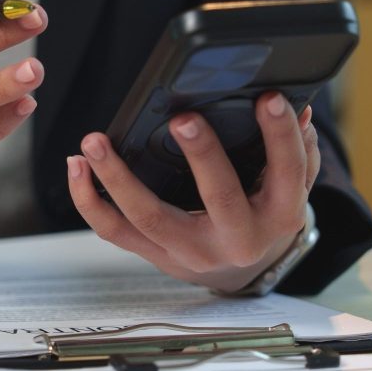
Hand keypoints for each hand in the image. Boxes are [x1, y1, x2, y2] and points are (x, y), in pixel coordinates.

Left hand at [66, 93, 318, 292]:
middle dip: (203, 157)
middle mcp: (236, 239)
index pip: (287, 173)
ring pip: (150, 217)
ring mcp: (190, 251)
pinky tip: (76, 166)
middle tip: (184, 118)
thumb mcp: (286, 185)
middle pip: (220, 198)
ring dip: (117, 177)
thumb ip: (295, 149)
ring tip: (94, 141)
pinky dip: (89, 200)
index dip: (280, 136)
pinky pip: (114, 230)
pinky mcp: (154, 254)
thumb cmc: (261, 212)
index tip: (269, 98)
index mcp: (279, 216)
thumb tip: (294, 108)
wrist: (239, 272)